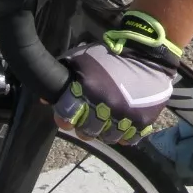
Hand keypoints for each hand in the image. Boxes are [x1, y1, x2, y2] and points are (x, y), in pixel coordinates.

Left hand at [53, 10, 180, 143]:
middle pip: (87, 132)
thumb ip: (63, 76)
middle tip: (90, 117)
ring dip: (105, 131)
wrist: (148, 53)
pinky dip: (125, 134)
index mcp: (88, 88)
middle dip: (85, 126)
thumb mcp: (82, 57)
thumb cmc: (111, 54)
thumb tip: (45, 98)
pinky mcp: (143, 120)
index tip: (67, 116)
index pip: (66, 115)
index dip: (64, 117)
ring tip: (107, 120)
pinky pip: (128, 139)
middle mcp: (106, 105)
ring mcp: (125, 115)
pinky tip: (123, 123)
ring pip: (107, 138)